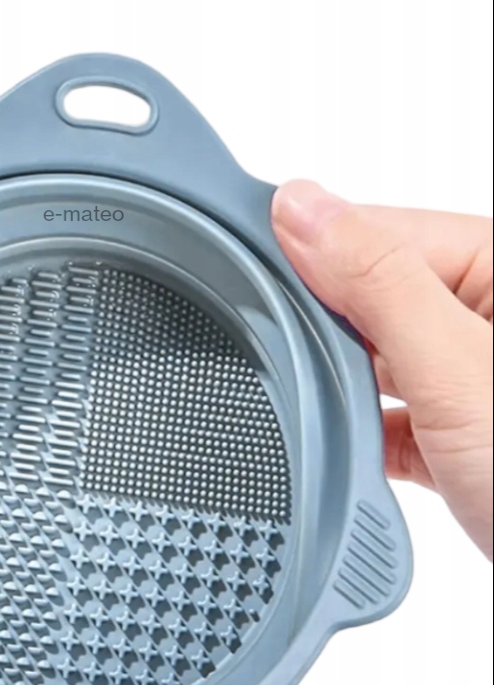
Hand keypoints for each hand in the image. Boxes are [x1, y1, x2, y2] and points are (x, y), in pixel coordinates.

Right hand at [272, 181, 492, 559]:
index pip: (378, 232)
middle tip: (278, 359)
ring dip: (343, 390)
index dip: (308, 251)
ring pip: (373, 361)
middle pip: (369, 298)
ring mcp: (470, 379)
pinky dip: (362, 438)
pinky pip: (388, 416)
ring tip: (326, 413)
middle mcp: (484, 317)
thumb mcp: (458, 368)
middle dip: (325, 332)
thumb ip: (377, 283)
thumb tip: (302, 209)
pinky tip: (348, 451)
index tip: (240, 268)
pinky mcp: (458, 435)